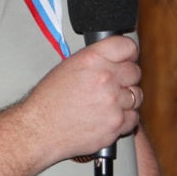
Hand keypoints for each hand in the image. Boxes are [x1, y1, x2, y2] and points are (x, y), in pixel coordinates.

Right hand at [21, 36, 141, 162]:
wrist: (40, 129)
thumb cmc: (49, 100)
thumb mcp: (68, 67)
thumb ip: (95, 60)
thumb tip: (114, 59)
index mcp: (92, 59)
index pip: (127, 46)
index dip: (129, 53)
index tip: (128, 58)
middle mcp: (105, 77)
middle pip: (135, 71)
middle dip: (126, 78)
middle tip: (114, 85)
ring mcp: (112, 102)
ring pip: (137, 95)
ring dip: (127, 99)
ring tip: (109, 103)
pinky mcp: (116, 124)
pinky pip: (134, 118)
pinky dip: (124, 119)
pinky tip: (109, 117)